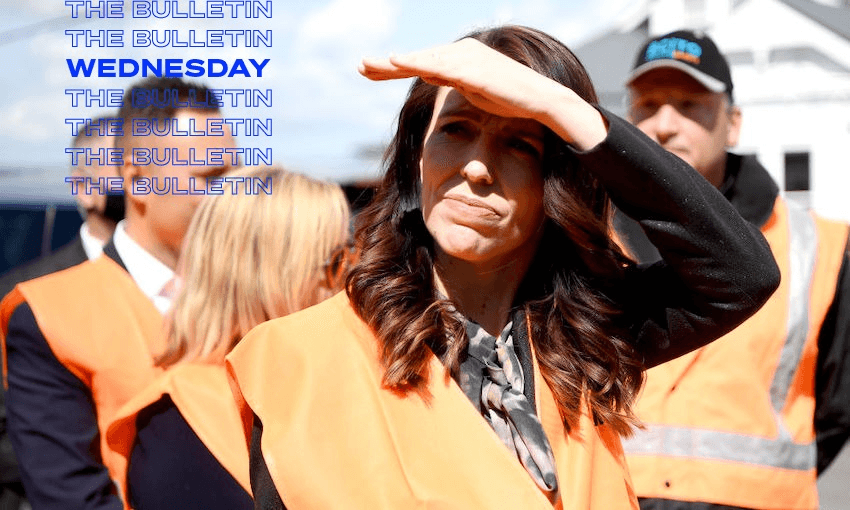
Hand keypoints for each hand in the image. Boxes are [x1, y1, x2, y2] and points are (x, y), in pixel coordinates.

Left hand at [359, 38, 606, 149]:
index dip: (395, 68)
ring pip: (422, 60)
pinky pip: (437, 65)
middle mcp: (461, 53)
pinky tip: (396, 61)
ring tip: (367, 66)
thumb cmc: (510, 100)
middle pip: (417, 59)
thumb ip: (452, 82)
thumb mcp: (473, 91)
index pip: (422, 64)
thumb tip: (431, 77)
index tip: (371, 72)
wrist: (539, 102)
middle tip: (360, 67)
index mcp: (460, 59)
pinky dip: (415, 62)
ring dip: (393, 63)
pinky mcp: (471, 68)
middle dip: (387, 65)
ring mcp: (466, 58)